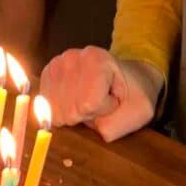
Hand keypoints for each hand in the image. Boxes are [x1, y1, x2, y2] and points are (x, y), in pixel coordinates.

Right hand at [38, 47, 159, 141]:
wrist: (127, 79)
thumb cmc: (134, 95)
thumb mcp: (138, 112)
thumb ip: (114, 126)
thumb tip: (80, 129)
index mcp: (97, 59)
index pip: (88, 104)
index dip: (104, 109)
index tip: (114, 99)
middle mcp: (72, 57)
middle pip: (70, 110)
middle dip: (88, 113)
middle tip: (101, 100)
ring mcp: (56, 64)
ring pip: (56, 112)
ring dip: (75, 113)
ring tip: (90, 99)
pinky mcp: (47, 74)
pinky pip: (48, 109)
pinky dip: (63, 110)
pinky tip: (77, 99)